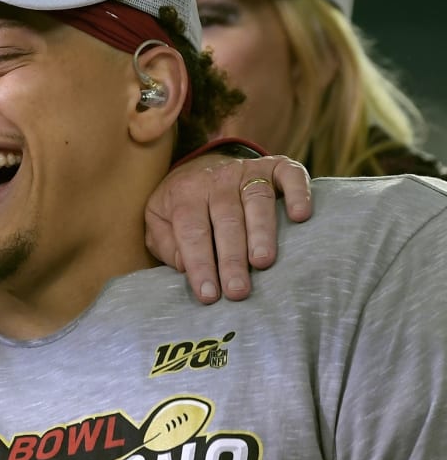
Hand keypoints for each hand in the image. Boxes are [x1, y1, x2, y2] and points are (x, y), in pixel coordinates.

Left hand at [145, 154, 311, 302]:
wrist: (199, 165)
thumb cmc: (179, 205)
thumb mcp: (158, 221)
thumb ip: (165, 244)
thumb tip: (184, 266)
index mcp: (184, 194)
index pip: (192, 232)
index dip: (200, 264)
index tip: (209, 295)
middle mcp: (217, 180)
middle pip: (226, 220)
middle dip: (232, 258)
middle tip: (238, 290)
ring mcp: (246, 171)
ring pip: (257, 201)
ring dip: (262, 232)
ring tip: (263, 263)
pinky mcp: (273, 166)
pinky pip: (289, 175)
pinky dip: (298, 193)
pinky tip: (301, 216)